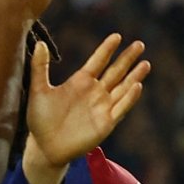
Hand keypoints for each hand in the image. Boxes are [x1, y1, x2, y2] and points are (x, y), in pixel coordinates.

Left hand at [25, 34, 149, 171]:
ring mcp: (102, 107)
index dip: (107, 49)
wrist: (45, 147)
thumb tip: (40, 43)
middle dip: (127, 58)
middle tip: (139, 44)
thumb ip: (39, 67)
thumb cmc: (40, 119)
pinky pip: (120, 108)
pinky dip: (129, 98)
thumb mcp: (38, 91)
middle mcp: (94, 92)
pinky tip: (136, 86)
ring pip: (122, 88)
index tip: (116, 36)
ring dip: (134, 76)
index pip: (98, 61)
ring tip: (145, 63)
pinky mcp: (105, 123)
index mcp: (80, 82)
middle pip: (115, 71)